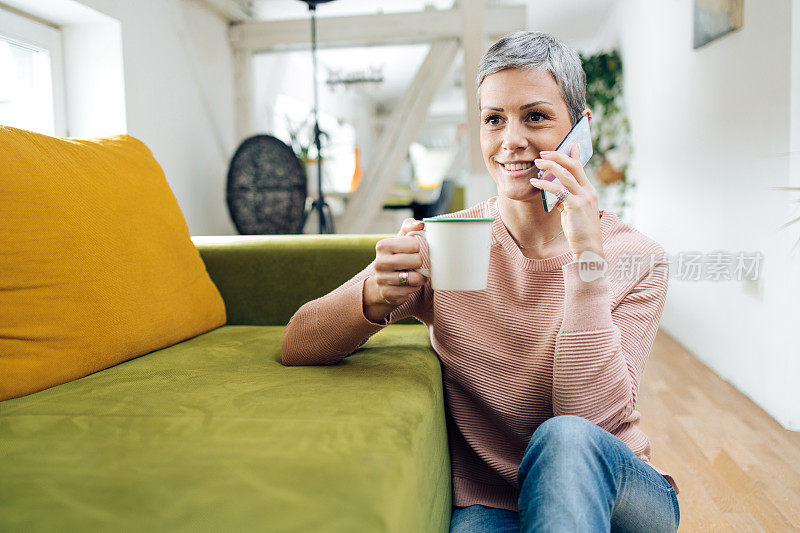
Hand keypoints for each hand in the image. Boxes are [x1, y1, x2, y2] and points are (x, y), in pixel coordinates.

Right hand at [363, 218, 428, 320]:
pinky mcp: (387, 293)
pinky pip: (411, 290)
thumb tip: (421, 225)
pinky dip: (414, 287)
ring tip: (413, 274)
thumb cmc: (397, 256)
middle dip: (419, 263)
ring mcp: (382, 279)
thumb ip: (410, 226)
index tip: (411, 251)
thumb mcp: (401, 239)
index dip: (417, 248)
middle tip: (413, 264)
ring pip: (415, 277)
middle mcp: (379, 262)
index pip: (414, 244)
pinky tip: (409, 284)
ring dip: (419, 277)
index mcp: (382, 245)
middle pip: (416, 260)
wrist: (383, 281)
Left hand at [529, 144, 604, 259]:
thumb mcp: (574, 212)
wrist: (589, 247)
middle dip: (558, 156)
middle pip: (574, 166)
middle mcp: (588, 192)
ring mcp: (583, 198)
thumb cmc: (580, 231)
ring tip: (538, 161)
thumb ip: (568, 200)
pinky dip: (545, 184)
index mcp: (589, 192)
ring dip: (550, 166)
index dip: (575, 155)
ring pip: (566, 175)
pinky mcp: (575, 206)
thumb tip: (557, 194)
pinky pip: (558, 190)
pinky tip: (535, 181)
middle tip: (544, 152)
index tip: (570, 144)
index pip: (581, 168)